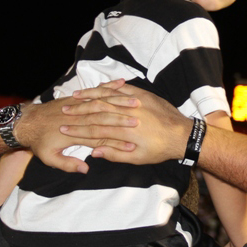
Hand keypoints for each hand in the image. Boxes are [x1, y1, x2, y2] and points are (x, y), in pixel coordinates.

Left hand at [15, 80, 139, 172]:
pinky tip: (122, 83)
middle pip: (104, 117)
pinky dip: (109, 86)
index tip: (133, 143)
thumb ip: (67, 164)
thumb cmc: (39, 142)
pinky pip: (96, 90)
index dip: (116, 141)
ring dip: (120, 101)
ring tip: (136, 102)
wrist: (27, 122)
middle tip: (140, 120)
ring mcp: (78, 105)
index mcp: (75, 133)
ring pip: (102, 101)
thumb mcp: (49, 158)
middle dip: (123, 118)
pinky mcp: (77, 98)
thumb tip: (85, 168)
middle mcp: (78, 117)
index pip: (99, 137)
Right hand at [61, 82, 190, 164]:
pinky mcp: (143, 94)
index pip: (95, 129)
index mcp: (125, 131)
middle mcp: (128, 114)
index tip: (63, 128)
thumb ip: (115, 154)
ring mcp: (135, 102)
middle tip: (63, 111)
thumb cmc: (161, 150)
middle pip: (97, 110)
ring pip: (107, 96)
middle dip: (78, 110)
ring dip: (89, 96)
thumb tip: (94, 152)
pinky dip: (108, 87)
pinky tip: (97, 87)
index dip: (77, 129)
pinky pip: (122, 88)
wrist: (184, 134)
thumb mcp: (138, 159)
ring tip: (74, 97)